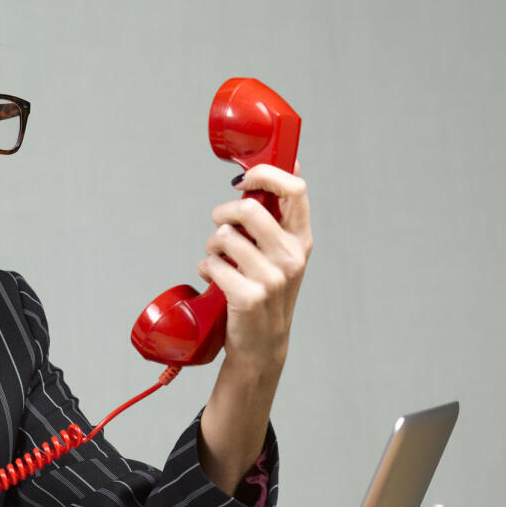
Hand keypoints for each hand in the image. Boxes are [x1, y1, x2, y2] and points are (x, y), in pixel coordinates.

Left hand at [197, 162, 311, 375]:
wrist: (262, 344)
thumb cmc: (266, 292)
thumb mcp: (280, 254)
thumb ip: (277, 217)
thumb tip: (288, 162)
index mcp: (301, 240)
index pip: (295, 189)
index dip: (266, 174)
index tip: (243, 181)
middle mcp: (291, 257)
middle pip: (248, 209)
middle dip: (223, 214)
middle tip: (220, 227)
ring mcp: (271, 278)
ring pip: (224, 237)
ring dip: (211, 246)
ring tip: (218, 260)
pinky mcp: (248, 296)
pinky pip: (211, 264)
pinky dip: (205, 268)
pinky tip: (213, 279)